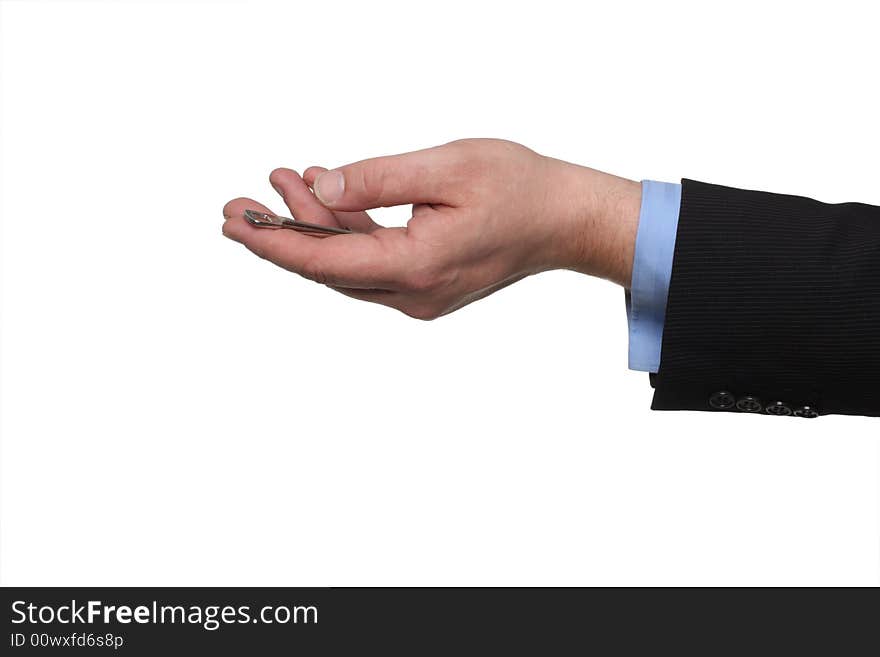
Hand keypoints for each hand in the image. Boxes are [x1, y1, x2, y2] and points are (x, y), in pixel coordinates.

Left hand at [222, 138, 640, 318]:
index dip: (275, 243)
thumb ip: (376, 179)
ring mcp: (419, 294)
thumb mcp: (445, 168)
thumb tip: (320, 188)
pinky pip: (371, 262)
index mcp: (416, 267)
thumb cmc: (519, 189)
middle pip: (329, 268)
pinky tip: (327, 197)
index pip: (326, 262)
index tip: (236, 224)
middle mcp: (413, 293)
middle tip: (238, 205)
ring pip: (348, 265)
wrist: (564, 220)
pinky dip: (345, 233)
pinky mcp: (425, 284)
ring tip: (282, 182)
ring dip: (314, 227)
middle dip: (282, 234)